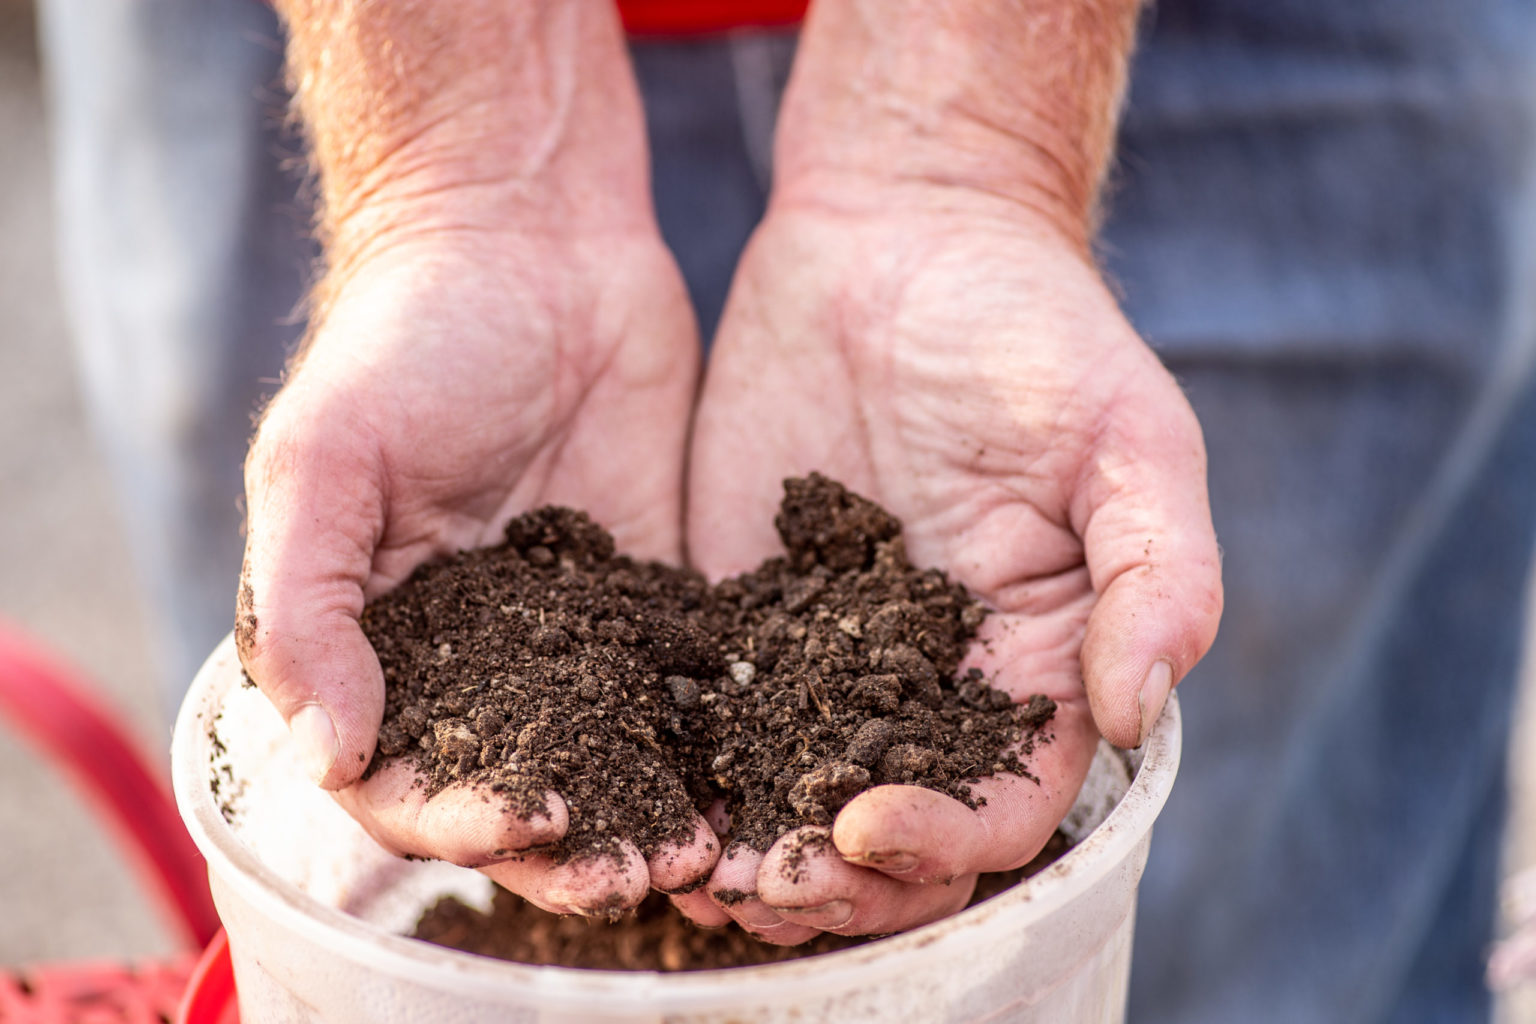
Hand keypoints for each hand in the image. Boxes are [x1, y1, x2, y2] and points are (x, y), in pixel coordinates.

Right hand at [236, 225, 717, 914]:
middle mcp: (477, 662)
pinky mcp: (654, 594)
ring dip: (650, 815)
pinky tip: (760, 774)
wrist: (530, 240)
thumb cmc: (401, 340)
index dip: (462, 818)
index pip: (411, 778)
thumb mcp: (323, 460)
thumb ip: (308, 607)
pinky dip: (712, 741)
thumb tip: (327, 755)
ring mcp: (571, 634)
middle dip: (576, 848)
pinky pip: (682, 685)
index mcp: (381, 649)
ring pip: (611, 759)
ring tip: (710, 852)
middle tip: (644, 874)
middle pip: (520, 792)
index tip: (535, 826)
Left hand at [679, 188, 1222, 941]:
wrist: (901, 238)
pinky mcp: (737, 610)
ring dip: (746, 845)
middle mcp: (928, 687)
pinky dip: (679, 764)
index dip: (942, 839)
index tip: (865, 827)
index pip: (999, 804)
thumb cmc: (1036, 331)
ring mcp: (825, 657)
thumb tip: (1137, 714)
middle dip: (828, 877)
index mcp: (1032, 672)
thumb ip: (1156, 572)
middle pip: (886, 831)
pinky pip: (708, 709)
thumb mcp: (1127, 436)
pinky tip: (632, 785)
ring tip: (687, 867)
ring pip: (787, 793)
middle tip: (759, 882)